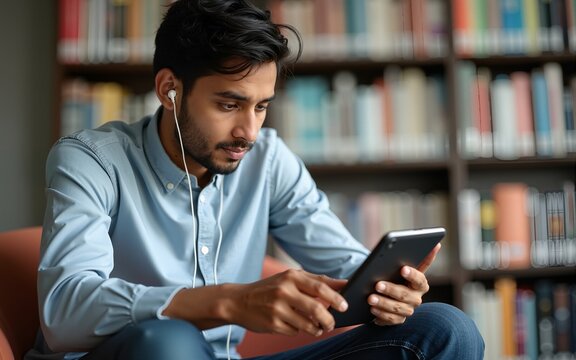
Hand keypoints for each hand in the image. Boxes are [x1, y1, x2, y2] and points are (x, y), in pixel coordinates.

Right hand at [163, 269, 347, 336]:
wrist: (238, 300)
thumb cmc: (270, 288)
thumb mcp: (289, 278)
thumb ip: (315, 281)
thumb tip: (343, 286)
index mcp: (291, 276)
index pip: (321, 287)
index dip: (336, 297)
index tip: (346, 305)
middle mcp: (284, 291)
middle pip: (317, 309)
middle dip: (329, 319)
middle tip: (332, 323)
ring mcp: (278, 308)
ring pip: (308, 324)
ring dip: (316, 328)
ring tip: (316, 326)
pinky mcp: (273, 324)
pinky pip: (295, 331)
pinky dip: (299, 330)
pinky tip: (293, 324)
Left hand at [367, 243, 440, 325]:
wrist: (388, 293)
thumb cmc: (394, 276)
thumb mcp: (400, 268)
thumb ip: (407, 259)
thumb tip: (430, 248)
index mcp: (420, 284)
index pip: (420, 279)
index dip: (413, 274)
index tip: (403, 269)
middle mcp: (416, 298)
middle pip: (405, 294)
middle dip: (391, 289)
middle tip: (377, 285)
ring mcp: (408, 310)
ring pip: (397, 308)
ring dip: (383, 303)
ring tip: (370, 298)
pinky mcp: (399, 319)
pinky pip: (391, 319)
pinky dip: (381, 314)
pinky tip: (372, 309)